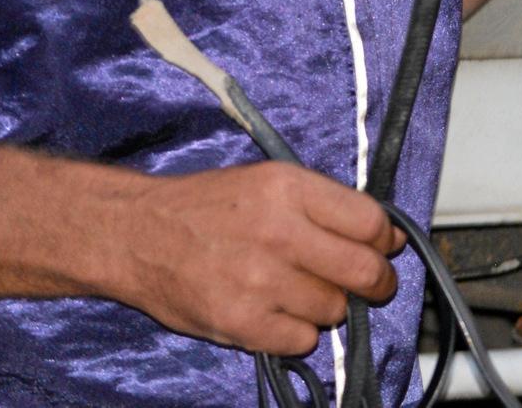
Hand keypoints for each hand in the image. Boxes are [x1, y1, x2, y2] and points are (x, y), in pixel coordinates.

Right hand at [95, 162, 402, 355]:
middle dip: (375, 282)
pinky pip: (303, 340)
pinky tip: (277, 312)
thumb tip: (384, 235)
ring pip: (335, 309)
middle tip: (368, 284)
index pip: (370, 222)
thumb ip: (324, 204)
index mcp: (287, 188)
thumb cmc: (204, 207)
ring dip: (326, 306)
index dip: (385, 240)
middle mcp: (278, 231)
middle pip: (363, 271)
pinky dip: (297, 332)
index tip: (383, 247)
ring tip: (298, 291)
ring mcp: (260, 280)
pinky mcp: (242, 322)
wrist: (137, 234)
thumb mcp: (265, 181)